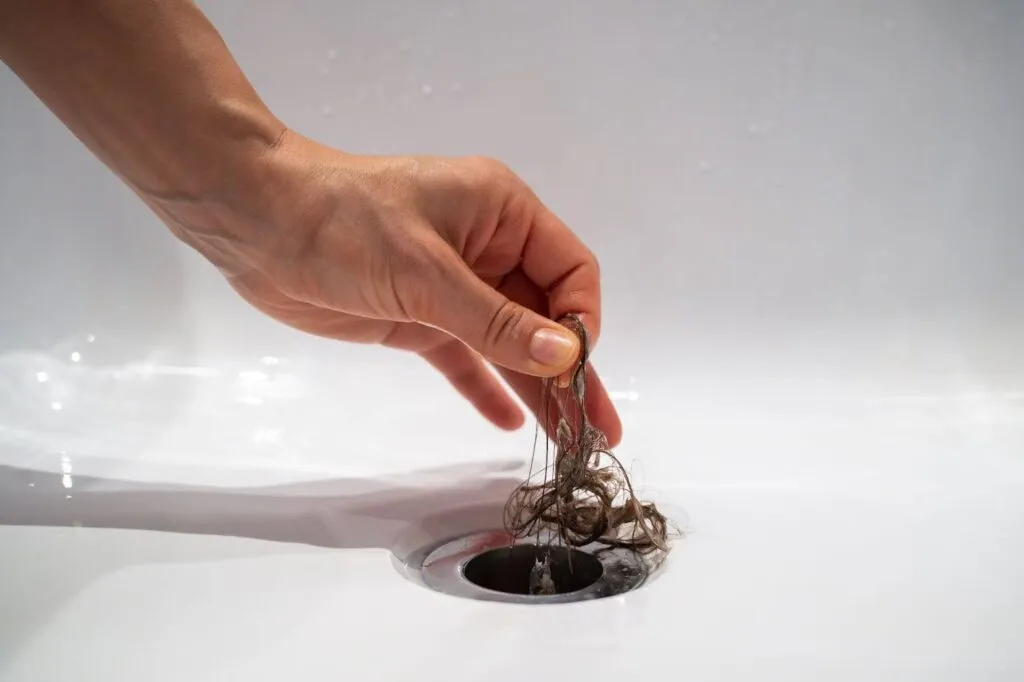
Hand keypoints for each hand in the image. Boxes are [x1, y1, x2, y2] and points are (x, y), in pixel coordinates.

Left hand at [148, 131, 622, 444]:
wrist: (254, 220)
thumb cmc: (345, 225)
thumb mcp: (427, 272)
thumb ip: (497, 321)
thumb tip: (568, 356)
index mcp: (503, 214)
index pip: (569, 272)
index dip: (580, 322)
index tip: (575, 371)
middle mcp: (487, 248)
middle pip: (544, 316)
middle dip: (572, 372)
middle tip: (600, 433)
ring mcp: (451, 285)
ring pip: (507, 343)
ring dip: (536, 388)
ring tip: (569, 443)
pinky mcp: (416, 316)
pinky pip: (464, 356)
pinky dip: (485, 386)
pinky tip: (509, 422)